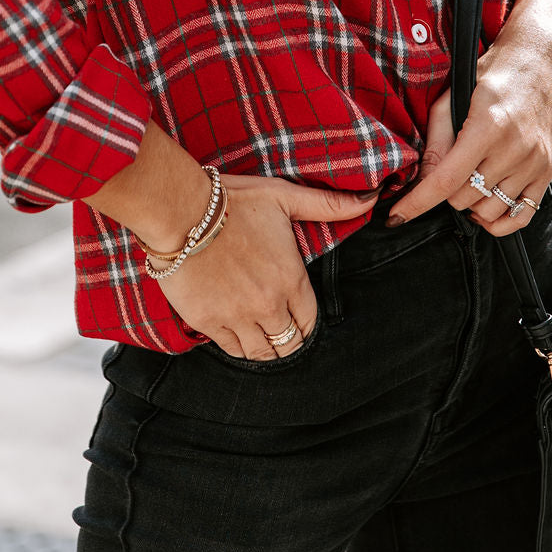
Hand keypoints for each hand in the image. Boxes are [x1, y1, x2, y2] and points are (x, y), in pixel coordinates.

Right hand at [157, 175, 377, 358]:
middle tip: (280, 328)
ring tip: (260, 334)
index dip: (305, 320)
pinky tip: (236, 330)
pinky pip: (231, 349)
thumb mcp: (284, 196)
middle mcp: (268, 305)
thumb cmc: (233, 200)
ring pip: (261, 354)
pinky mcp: (207, 321)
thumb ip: (328, 205)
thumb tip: (370, 199)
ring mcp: (237, 317)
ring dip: (265, 348)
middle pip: (290, 345)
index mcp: (291, 278)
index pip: (310, 320)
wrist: (180, 210)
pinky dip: (236, 344)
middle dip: (289, 339)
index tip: (297, 313)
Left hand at [387, 0, 551, 235]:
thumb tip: (423, 177)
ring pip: (489, 210)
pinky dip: (498, 221)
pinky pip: (521, 216)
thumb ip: (438, 136)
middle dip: (445, 191)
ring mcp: (535, 162)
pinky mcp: (547, 171)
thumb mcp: (456, 93)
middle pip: (465, 197)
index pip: (446, 179)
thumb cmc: (494, 74)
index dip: (418, 202)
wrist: (542, 62)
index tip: (397, 216)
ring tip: (465, 181)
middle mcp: (515, 148)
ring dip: (470, 203)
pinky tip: (483, 208)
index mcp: (488, 125)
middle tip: (445, 169)